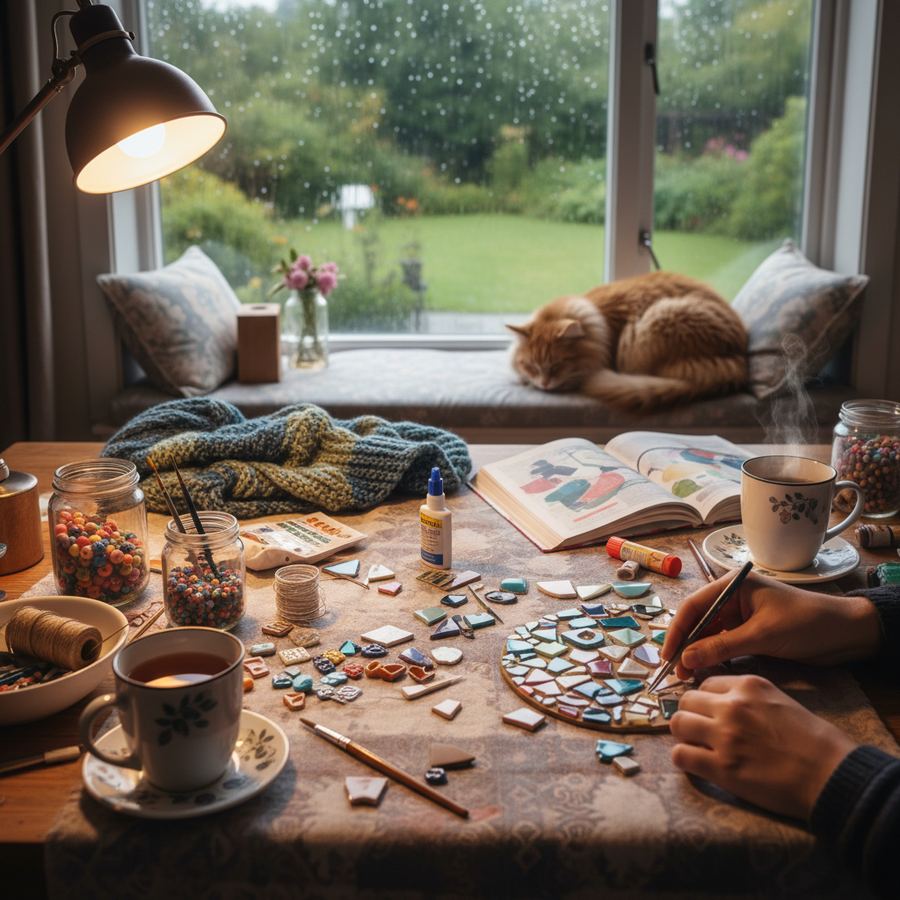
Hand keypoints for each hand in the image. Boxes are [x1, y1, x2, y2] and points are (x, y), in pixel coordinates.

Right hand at [662, 570, 881, 679]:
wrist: (847, 633)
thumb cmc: (805, 623)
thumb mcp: (762, 635)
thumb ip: (722, 646)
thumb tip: (686, 659)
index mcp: (732, 586)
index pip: (693, 606)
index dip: (677, 631)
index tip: (668, 656)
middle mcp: (732, 598)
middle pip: (698, 621)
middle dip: (686, 645)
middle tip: (677, 672)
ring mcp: (741, 616)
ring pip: (709, 635)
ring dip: (698, 654)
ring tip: (689, 676)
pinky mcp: (750, 633)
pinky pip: (723, 644)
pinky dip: (714, 657)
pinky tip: (707, 671)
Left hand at [670, 674, 856, 819]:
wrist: (832, 775)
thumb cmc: (815, 741)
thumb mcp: (781, 701)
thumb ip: (749, 698)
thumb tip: (724, 703)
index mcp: (749, 686)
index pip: (706, 684)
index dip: (705, 700)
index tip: (709, 713)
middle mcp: (732, 706)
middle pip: (686, 700)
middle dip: (690, 714)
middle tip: (700, 730)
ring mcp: (725, 736)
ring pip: (677, 724)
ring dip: (683, 735)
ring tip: (696, 746)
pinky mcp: (722, 767)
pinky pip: (681, 755)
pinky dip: (684, 759)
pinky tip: (696, 764)